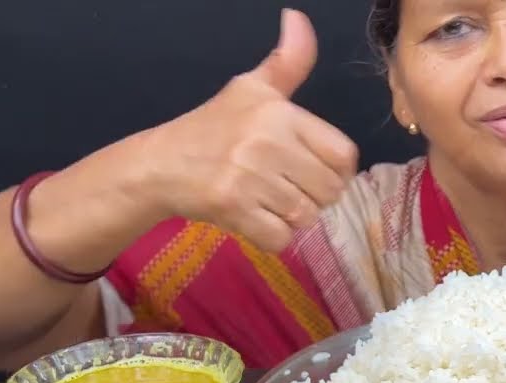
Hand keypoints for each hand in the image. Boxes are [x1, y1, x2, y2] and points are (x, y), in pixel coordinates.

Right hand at [146, 9, 358, 251]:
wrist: (161, 164)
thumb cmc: (213, 128)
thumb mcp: (252, 89)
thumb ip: (288, 61)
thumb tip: (299, 17)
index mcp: (280, 114)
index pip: (343, 155)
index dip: (335, 169)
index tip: (313, 169)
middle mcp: (268, 143)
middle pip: (329, 191)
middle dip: (313, 196)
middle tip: (285, 187)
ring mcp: (250, 178)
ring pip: (307, 217)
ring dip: (292, 217)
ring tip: (268, 201)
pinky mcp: (234, 209)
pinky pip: (282, 238)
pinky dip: (273, 236)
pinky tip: (256, 218)